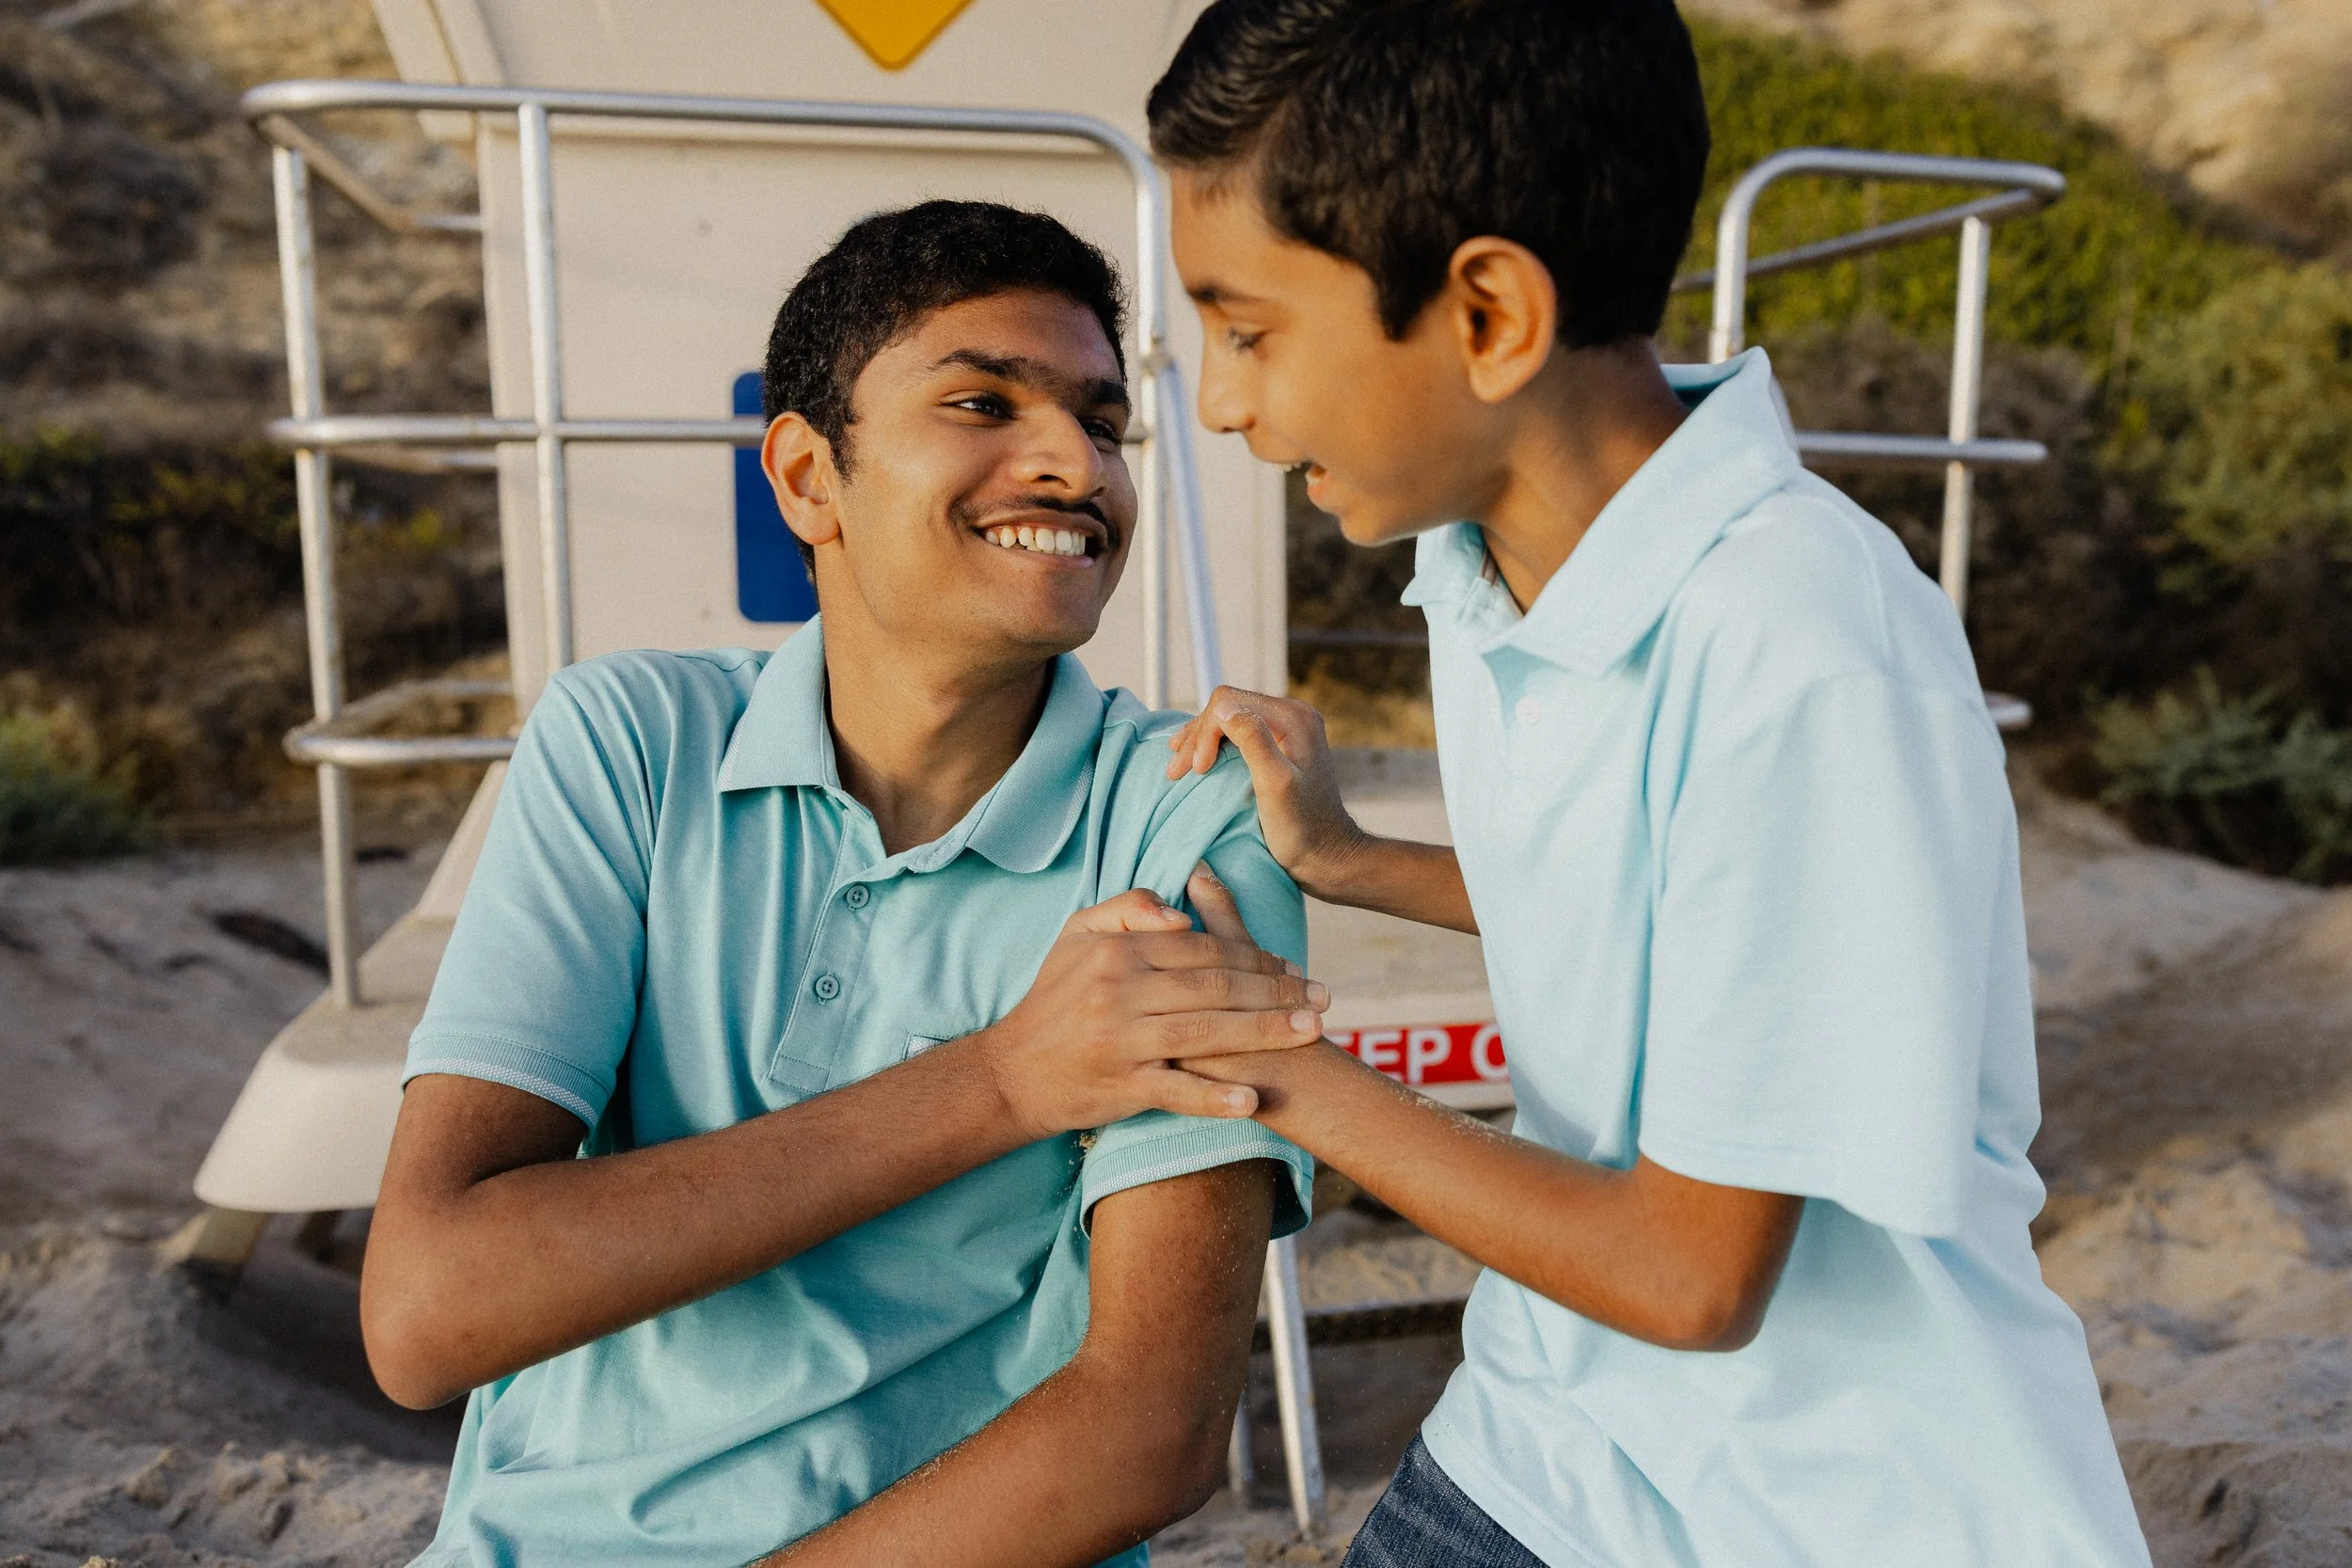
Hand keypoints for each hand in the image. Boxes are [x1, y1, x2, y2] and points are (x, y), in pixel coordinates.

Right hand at [973, 886, 1327, 1138]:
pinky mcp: (1121, 1087)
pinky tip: (1253, 1102)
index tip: (1291, 966)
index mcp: (1118, 952)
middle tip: (1322, 997)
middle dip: (1276, 991)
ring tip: (1310, 1033)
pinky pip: (1176, 1092)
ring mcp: (1122, 1042)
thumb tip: (1179, 909)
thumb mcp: (1075, 936)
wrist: (1010, 1073)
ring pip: (1207, 1033)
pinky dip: (1215, 1098)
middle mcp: (1121, 993)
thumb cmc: (1052, 1002)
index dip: (1253, 955)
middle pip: (1215, 986)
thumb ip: (1126, 910)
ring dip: (1265, 1033)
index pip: (1202, 948)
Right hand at [1164, 686, 1369, 901]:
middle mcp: (1292, 714)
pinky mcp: (1279, 745)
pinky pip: (1237, 734)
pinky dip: (1212, 746)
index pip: (1228, 702)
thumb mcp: (1275, 784)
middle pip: (1226, 707)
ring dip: (1199, 741)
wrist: (1326, 855)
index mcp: (1293, 717)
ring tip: (1178, 767)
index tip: (1198, 770)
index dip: (1205, 732)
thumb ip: (1253, 740)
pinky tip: (1197, 761)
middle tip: (1176, 772)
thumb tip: (1223, 708)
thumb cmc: (1302, 828)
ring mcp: (1286, 729)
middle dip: (1197, 737)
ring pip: (1228, 719)